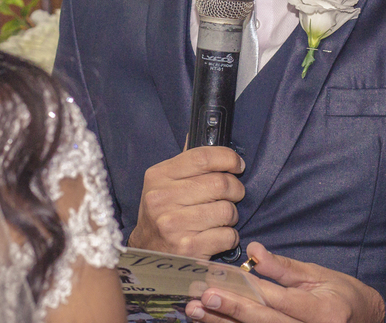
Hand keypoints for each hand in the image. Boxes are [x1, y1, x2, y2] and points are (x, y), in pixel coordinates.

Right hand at [127, 146, 244, 258]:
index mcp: (158, 176)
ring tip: (221, 218)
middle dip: (235, 189)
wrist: (147, 252)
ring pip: (227, 210)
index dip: (227, 158)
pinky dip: (230, 236)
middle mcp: (162, 199)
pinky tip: (217, 236)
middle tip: (233, 195)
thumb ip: (185, 162)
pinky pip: (227, 235)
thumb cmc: (162, 213)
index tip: (237, 165)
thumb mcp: (163, 183)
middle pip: (220, 183)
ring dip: (232, 215)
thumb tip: (198, 132)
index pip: (202, 157)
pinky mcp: (188, 248)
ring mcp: (174, 225)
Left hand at [185, 242, 384, 322]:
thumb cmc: (340, 294)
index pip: (279, 300)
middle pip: (265, 322)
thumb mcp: (316, 275)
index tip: (219, 283)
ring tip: (197, 314)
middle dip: (231, 310)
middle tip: (202, 300)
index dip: (248, 291)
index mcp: (323, 311)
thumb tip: (254, 250)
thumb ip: (283, 267)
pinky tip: (213, 322)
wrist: (362, 319)